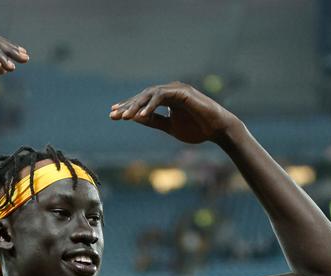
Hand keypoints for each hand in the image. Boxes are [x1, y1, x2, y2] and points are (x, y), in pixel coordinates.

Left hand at [109, 82, 239, 143]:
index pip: (143, 101)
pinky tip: (141, 116)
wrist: (217, 130)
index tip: (113, 115)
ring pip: (150, 94)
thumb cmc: (197, 129)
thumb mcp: (170, 127)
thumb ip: (154, 121)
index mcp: (167, 99)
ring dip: (137, 105)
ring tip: (126, 117)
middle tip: (114, 115)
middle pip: (143, 96)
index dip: (128, 107)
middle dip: (128, 106)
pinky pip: (162, 96)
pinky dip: (151, 105)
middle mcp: (170, 91)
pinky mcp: (183, 92)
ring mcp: (177, 89)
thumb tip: (135, 119)